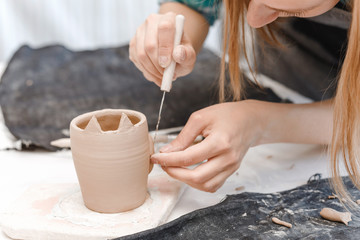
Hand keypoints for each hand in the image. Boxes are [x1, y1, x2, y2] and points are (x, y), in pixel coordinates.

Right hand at [129, 12, 195, 85]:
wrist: (172, 53)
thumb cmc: (182, 53)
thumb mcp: (189, 55)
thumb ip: (187, 55)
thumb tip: (178, 54)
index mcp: (169, 18)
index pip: (165, 28)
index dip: (165, 47)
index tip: (167, 65)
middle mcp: (152, 21)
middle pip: (150, 44)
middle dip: (158, 65)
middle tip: (168, 76)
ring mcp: (140, 31)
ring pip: (141, 54)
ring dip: (152, 71)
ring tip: (164, 77)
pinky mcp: (133, 43)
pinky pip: (136, 60)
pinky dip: (147, 72)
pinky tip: (156, 75)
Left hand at [151, 100, 265, 191]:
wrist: (250, 121)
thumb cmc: (226, 115)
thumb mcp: (201, 118)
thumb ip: (183, 137)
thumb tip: (167, 152)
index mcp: (220, 142)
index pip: (189, 158)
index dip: (168, 160)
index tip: (155, 158)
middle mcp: (228, 158)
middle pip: (197, 177)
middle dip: (174, 173)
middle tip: (163, 164)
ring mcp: (231, 167)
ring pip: (205, 185)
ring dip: (185, 181)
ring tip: (174, 168)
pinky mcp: (231, 171)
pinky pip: (212, 185)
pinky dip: (198, 183)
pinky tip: (189, 172)